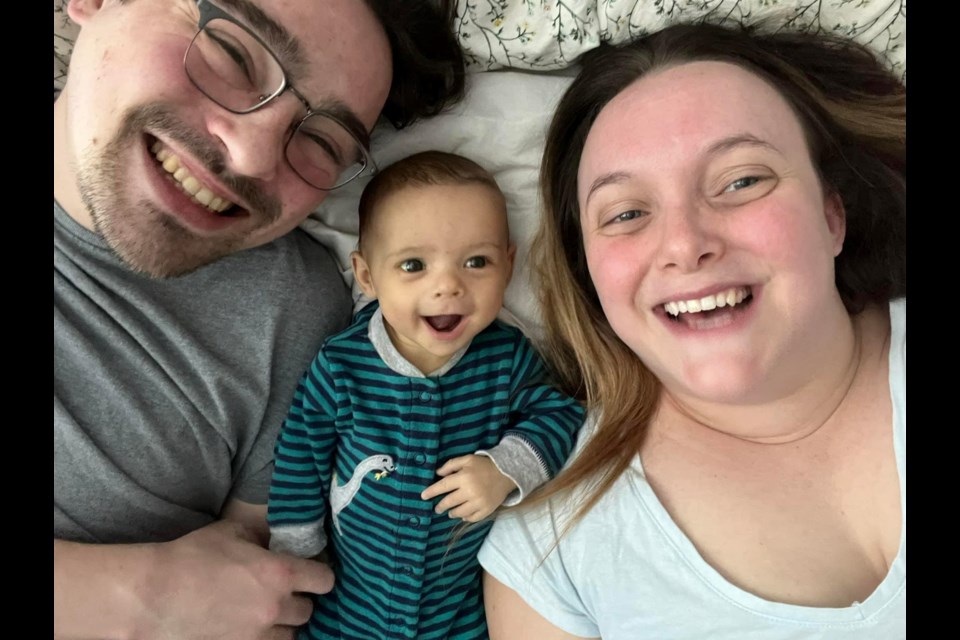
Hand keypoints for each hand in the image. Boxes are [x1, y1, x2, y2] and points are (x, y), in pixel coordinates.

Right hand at [132, 519, 332, 639]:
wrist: (153, 594)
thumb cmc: (191, 556)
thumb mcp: (231, 532)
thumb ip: (260, 537)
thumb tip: (272, 541)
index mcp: (279, 573)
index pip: (324, 581)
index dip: (320, 576)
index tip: (311, 574)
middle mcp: (275, 606)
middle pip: (308, 611)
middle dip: (299, 601)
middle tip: (283, 593)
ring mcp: (258, 634)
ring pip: (290, 635)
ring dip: (283, 624)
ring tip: (266, 613)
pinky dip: (264, 638)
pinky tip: (251, 627)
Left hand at [421, 455, 516, 521]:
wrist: (507, 473)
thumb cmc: (484, 465)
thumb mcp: (468, 459)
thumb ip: (451, 465)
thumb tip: (437, 473)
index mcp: (464, 477)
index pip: (443, 486)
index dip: (431, 492)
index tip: (423, 496)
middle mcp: (470, 491)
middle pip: (449, 502)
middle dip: (440, 506)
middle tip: (437, 508)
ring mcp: (479, 502)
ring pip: (460, 512)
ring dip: (452, 513)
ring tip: (450, 512)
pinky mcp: (487, 510)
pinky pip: (472, 518)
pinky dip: (466, 517)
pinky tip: (463, 515)